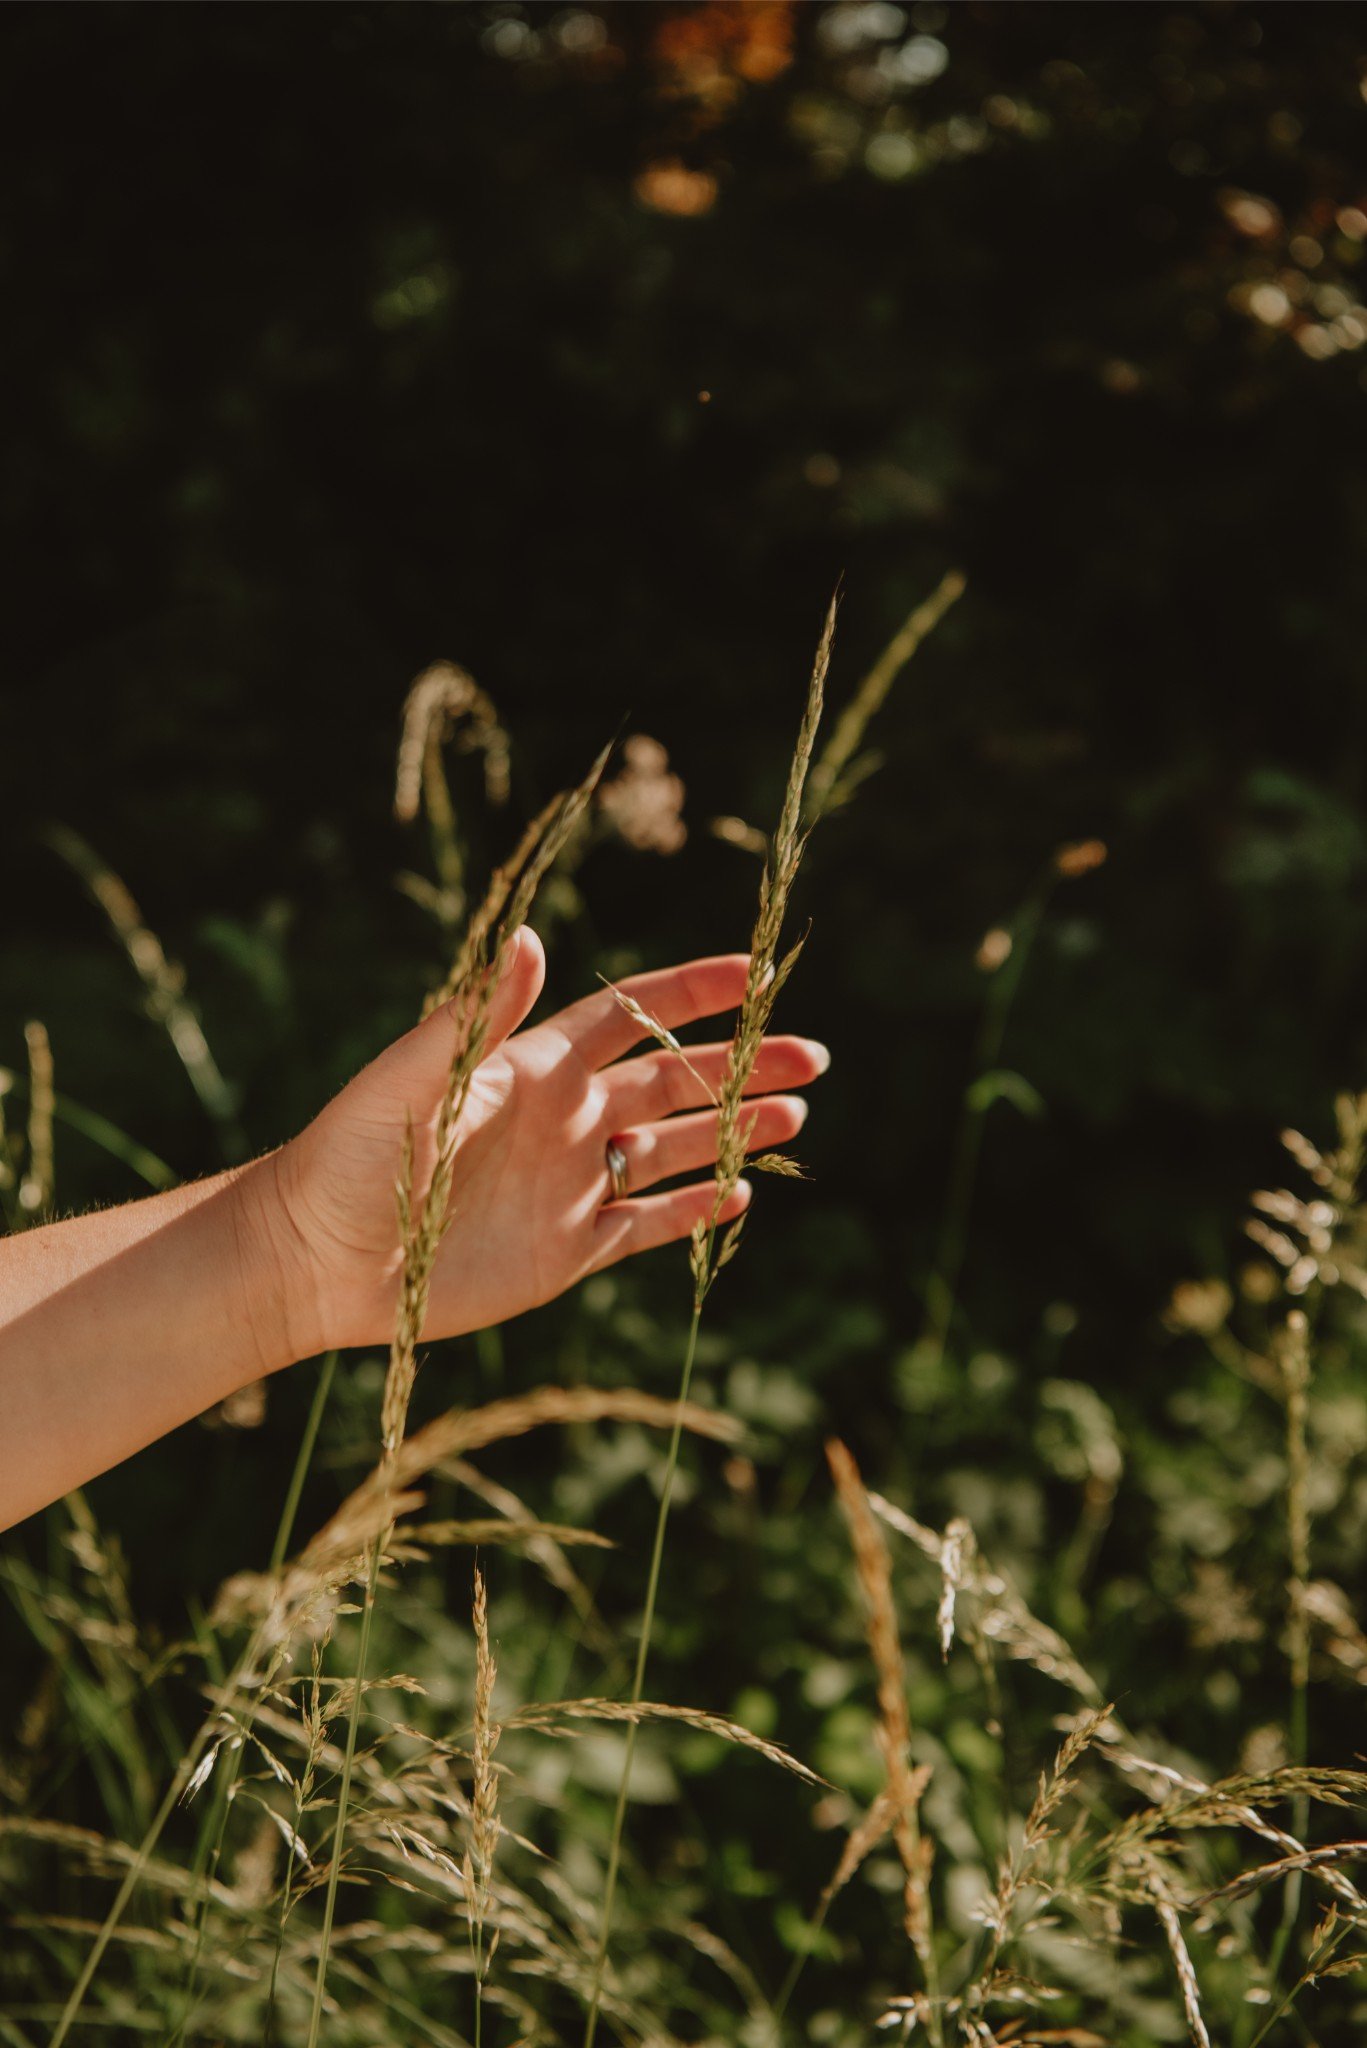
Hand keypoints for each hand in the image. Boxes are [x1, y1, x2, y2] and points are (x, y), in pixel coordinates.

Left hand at [264, 932, 829, 1354]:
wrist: (315, 1258)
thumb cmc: (350, 1156)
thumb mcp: (410, 1079)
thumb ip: (476, 1015)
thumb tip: (532, 937)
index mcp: (534, 1067)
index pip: (632, 1016)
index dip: (694, 992)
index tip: (756, 976)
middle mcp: (565, 1120)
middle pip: (674, 1081)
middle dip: (743, 1064)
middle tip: (813, 1056)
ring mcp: (570, 1186)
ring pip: (674, 1150)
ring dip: (735, 1131)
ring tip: (797, 1115)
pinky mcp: (566, 1252)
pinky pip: (647, 1226)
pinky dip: (695, 1212)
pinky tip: (742, 1192)